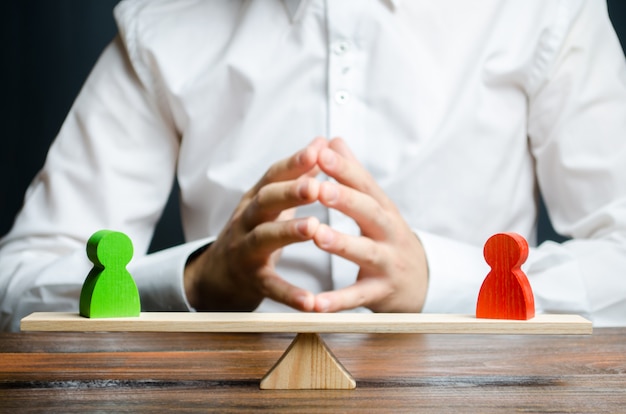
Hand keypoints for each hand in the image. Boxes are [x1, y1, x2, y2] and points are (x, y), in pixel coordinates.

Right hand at [184, 138, 327, 311]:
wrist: (217, 274)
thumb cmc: (254, 230)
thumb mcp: (270, 201)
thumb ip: (296, 175)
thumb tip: (321, 142)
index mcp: (256, 199)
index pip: (273, 175)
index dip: (294, 162)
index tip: (318, 150)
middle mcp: (247, 220)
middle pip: (265, 201)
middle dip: (290, 192)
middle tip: (316, 187)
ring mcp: (246, 250)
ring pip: (264, 238)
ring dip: (288, 232)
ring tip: (314, 227)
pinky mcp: (251, 280)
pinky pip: (270, 286)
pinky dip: (289, 294)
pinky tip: (310, 302)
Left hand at [312, 137, 428, 312]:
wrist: (422, 282)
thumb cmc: (388, 237)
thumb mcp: (375, 205)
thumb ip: (352, 174)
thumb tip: (332, 140)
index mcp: (382, 208)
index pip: (363, 183)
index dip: (343, 168)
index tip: (320, 152)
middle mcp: (388, 232)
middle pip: (369, 212)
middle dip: (345, 200)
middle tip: (318, 188)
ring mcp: (387, 263)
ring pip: (365, 252)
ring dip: (341, 244)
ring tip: (317, 236)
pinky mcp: (381, 292)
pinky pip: (357, 297)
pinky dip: (337, 301)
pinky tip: (315, 303)